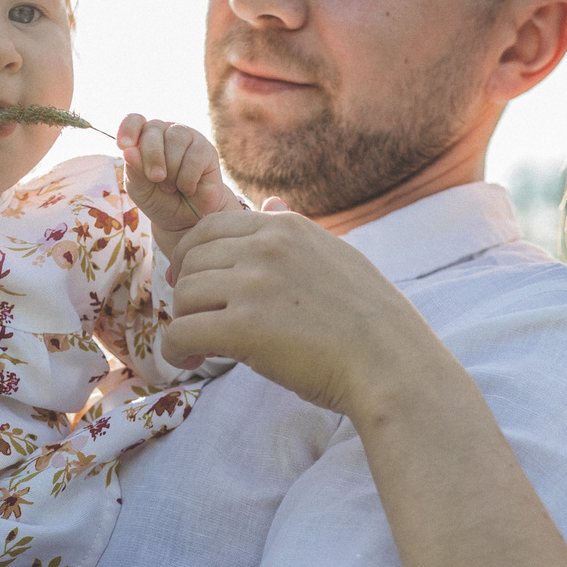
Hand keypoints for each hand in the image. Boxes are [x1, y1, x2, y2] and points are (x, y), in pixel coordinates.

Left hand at [115, 114, 244, 241]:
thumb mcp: (140, 189)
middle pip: (154, 128)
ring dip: (171, 169)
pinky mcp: (206, 150)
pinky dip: (187, 179)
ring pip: (175, 139)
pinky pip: (194, 157)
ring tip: (171, 187)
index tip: (123, 146)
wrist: (186, 219)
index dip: (128, 129)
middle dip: (151, 156)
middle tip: (155, 178)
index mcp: (145, 137)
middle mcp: (166, 132)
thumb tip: (129, 151)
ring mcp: (188, 138)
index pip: (135, 120)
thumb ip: (134, 170)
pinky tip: (187, 188)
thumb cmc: (159, 200)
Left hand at [160, 208, 451, 416]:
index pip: (211, 226)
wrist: (391, 362)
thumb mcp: (335, 257)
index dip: (193, 256)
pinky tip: (188, 363)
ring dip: (183, 322)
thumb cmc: (369, 321)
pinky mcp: (243, 327)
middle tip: (196, 322)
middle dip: (187, 292)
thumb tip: (270, 202)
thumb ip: (294, 235)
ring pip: (184, 294)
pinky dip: (175, 351)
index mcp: (286, 228)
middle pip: (192, 259)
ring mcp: (254, 284)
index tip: (193, 284)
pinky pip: (181, 332)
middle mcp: (266, 247)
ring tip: (196, 348)